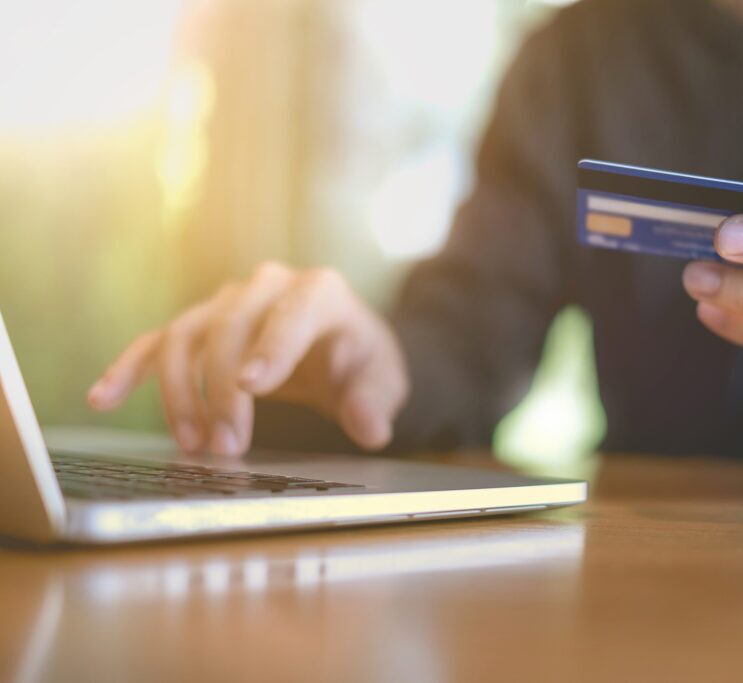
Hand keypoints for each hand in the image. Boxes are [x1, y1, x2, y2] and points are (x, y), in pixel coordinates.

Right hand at [87, 262, 408, 454]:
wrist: (341, 348)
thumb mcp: (383, 381)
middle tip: (227, 447)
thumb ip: (375, 402)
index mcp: (320, 292)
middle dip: (223, 390)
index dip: (271, 347)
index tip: (252, 386)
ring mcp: (229, 302)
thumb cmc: (360, 361)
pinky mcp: (201, 325)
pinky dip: (130, 369)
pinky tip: (104, 398)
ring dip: (182, 392)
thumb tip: (369, 428)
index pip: (292, 313)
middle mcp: (269, 286)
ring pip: (187, 335)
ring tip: (192, 445)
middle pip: (230, 327)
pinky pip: (157, 342)